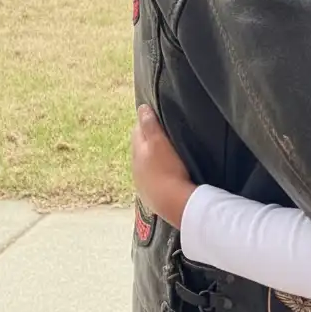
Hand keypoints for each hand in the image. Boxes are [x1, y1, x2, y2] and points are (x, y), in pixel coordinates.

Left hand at [131, 104, 196, 228]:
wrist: (174, 203)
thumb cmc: (168, 170)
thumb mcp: (159, 143)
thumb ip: (150, 125)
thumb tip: (142, 108)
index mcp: (137, 152)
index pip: (137, 130)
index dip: (145, 121)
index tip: (155, 116)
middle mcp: (136, 168)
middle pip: (140, 147)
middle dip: (148, 139)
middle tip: (163, 131)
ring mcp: (143, 182)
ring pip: (146, 164)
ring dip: (153, 157)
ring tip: (167, 152)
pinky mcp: (151, 195)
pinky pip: (152, 178)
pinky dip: (158, 172)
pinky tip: (167, 173)